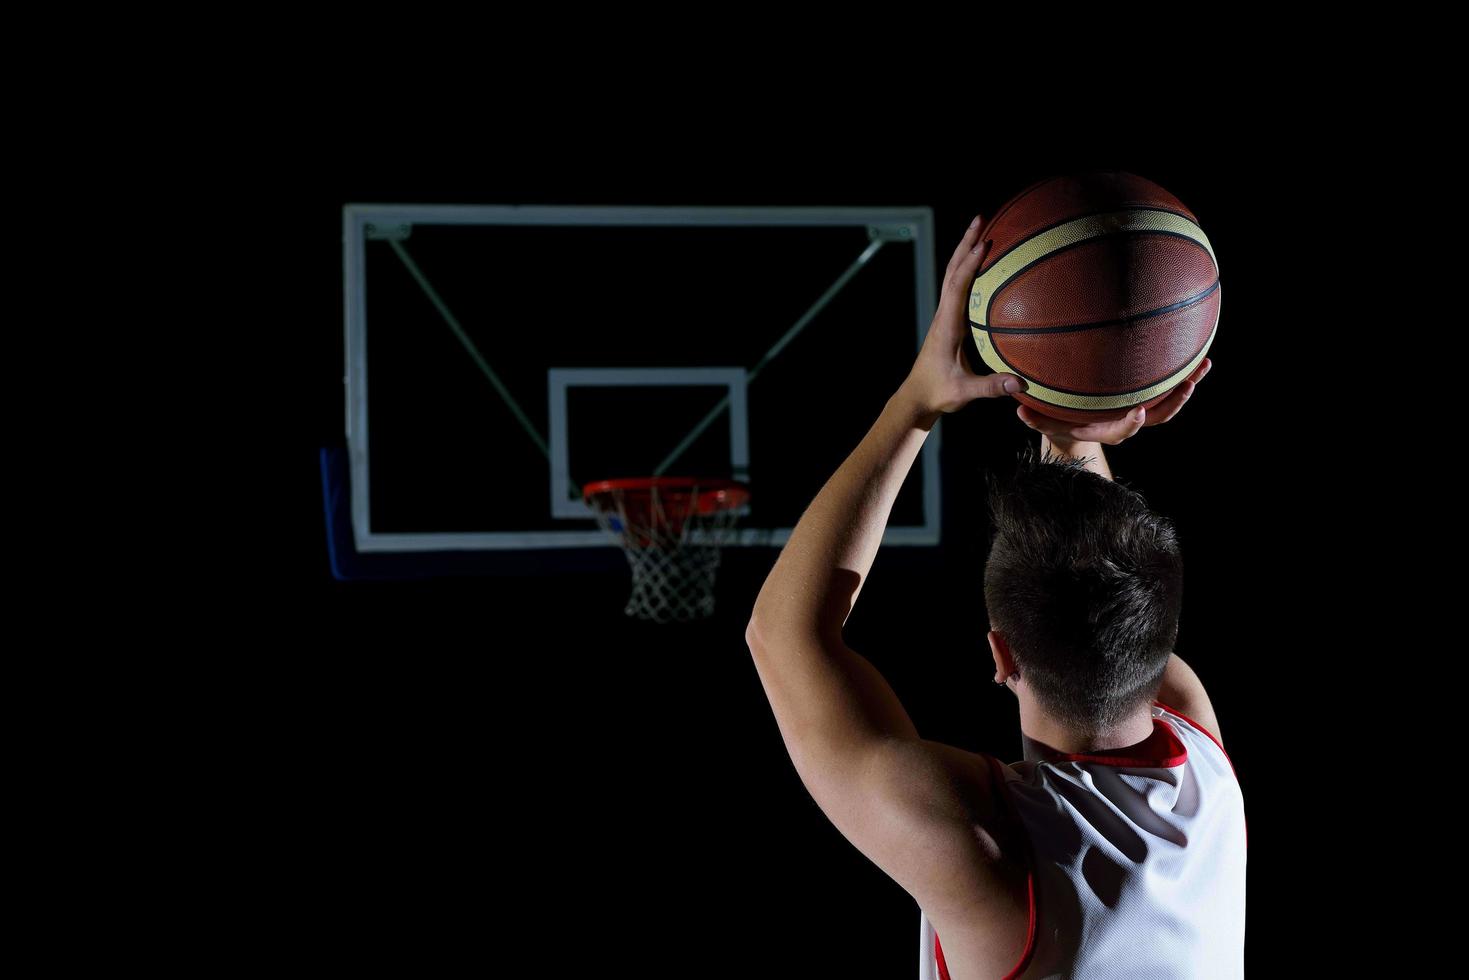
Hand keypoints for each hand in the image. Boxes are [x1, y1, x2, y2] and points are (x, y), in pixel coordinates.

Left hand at [900, 214, 1025, 415]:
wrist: (917, 396)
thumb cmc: (938, 392)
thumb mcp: (965, 392)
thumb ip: (991, 387)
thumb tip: (1019, 383)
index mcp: (947, 325)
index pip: (957, 287)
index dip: (971, 264)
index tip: (985, 243)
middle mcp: (943, 314)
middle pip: (952, 270)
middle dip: (966, 243)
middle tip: (981, 218)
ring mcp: (944, 315)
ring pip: (952, 275)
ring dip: (964, 250)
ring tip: (981, 229)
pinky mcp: (947, 320)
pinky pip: (957, 286)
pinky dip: (967, 268)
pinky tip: (981, 262)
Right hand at [1017, 358, 1211, 446]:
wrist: (1074, 431)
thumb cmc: (1057, 422)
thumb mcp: (1044, 421)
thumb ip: (1034, 418)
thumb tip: (1018, 409)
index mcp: (1106, 430)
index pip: (1122, 431)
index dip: (1132, 423)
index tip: (1139, 411)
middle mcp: (1127, 422)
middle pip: (1158, 417)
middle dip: (1174, 402)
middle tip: (1187, 384)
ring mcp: (1139, 409)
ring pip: (1169, 403)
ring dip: (1187, 386)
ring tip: (1203, 365)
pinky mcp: (1145, 398)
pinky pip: (1167, 388)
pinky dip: (1183, 375)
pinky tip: (1195, 355)